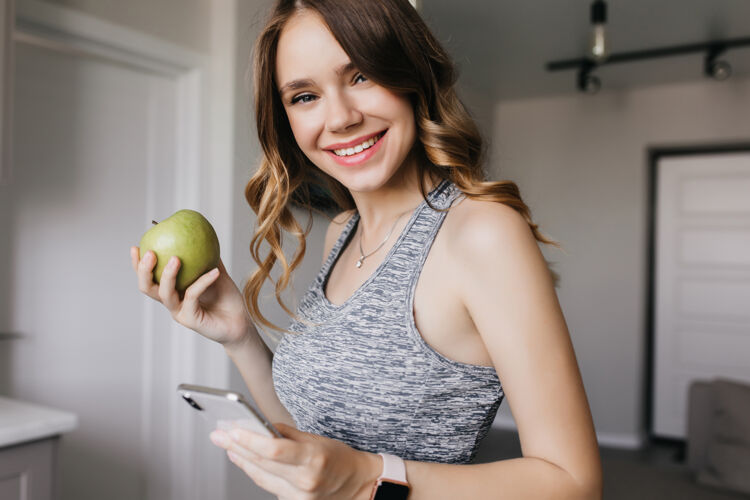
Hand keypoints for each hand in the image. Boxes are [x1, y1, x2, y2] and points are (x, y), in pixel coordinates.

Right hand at [130, 246, 251, 346]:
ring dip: (167, 275)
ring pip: (165, 294)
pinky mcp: (191, 320)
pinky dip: (203, 281)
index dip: (138, 264)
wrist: (240, 322)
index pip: (149, 277)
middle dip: (144, 270)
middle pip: (147, 288)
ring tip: (175, 259)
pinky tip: (215, 271)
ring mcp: (179, 312)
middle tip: (150, 252)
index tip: (136, 246)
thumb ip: (207, 256)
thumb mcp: (216, 272)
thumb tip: (202, 232)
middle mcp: (172, 302)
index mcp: (173, 290)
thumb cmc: (227, 298)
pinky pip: (192, 296)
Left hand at [209, 423, 380, 499]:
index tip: (232, 430)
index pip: (274, 450)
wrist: (358, 485)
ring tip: (226, 444)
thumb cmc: (339, 458)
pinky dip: (254, 472)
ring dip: (242, 460)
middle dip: (237, 447)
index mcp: (313, 459)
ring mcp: (299, 496)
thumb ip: (289, 434)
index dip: (250, 440)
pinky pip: (268, 486)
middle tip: (219, 434)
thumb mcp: (318, 439)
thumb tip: (262, 426)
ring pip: (261, 477)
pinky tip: (244, 460)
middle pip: (262, 464)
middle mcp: (305, 481)